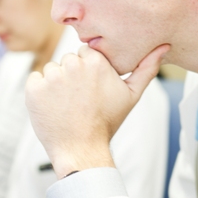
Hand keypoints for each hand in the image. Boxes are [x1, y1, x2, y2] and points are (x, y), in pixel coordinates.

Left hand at [26, 44, 169, 177]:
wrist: (81, 150)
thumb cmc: (107, 123)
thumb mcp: (131, 95)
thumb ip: (146, 68)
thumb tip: (164, 46)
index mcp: (95, 61)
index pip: (85, 53)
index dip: (87, 71)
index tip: (90, 89)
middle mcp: (72, 65)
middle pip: (67, 60)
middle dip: (71, 76)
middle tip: (79, 100)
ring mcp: (51, 77)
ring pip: (51, 70)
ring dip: (55, 84)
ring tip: (67, 106)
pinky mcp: (34, 89)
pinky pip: (34, 80)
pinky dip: (40, 93)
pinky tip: (52, 108)